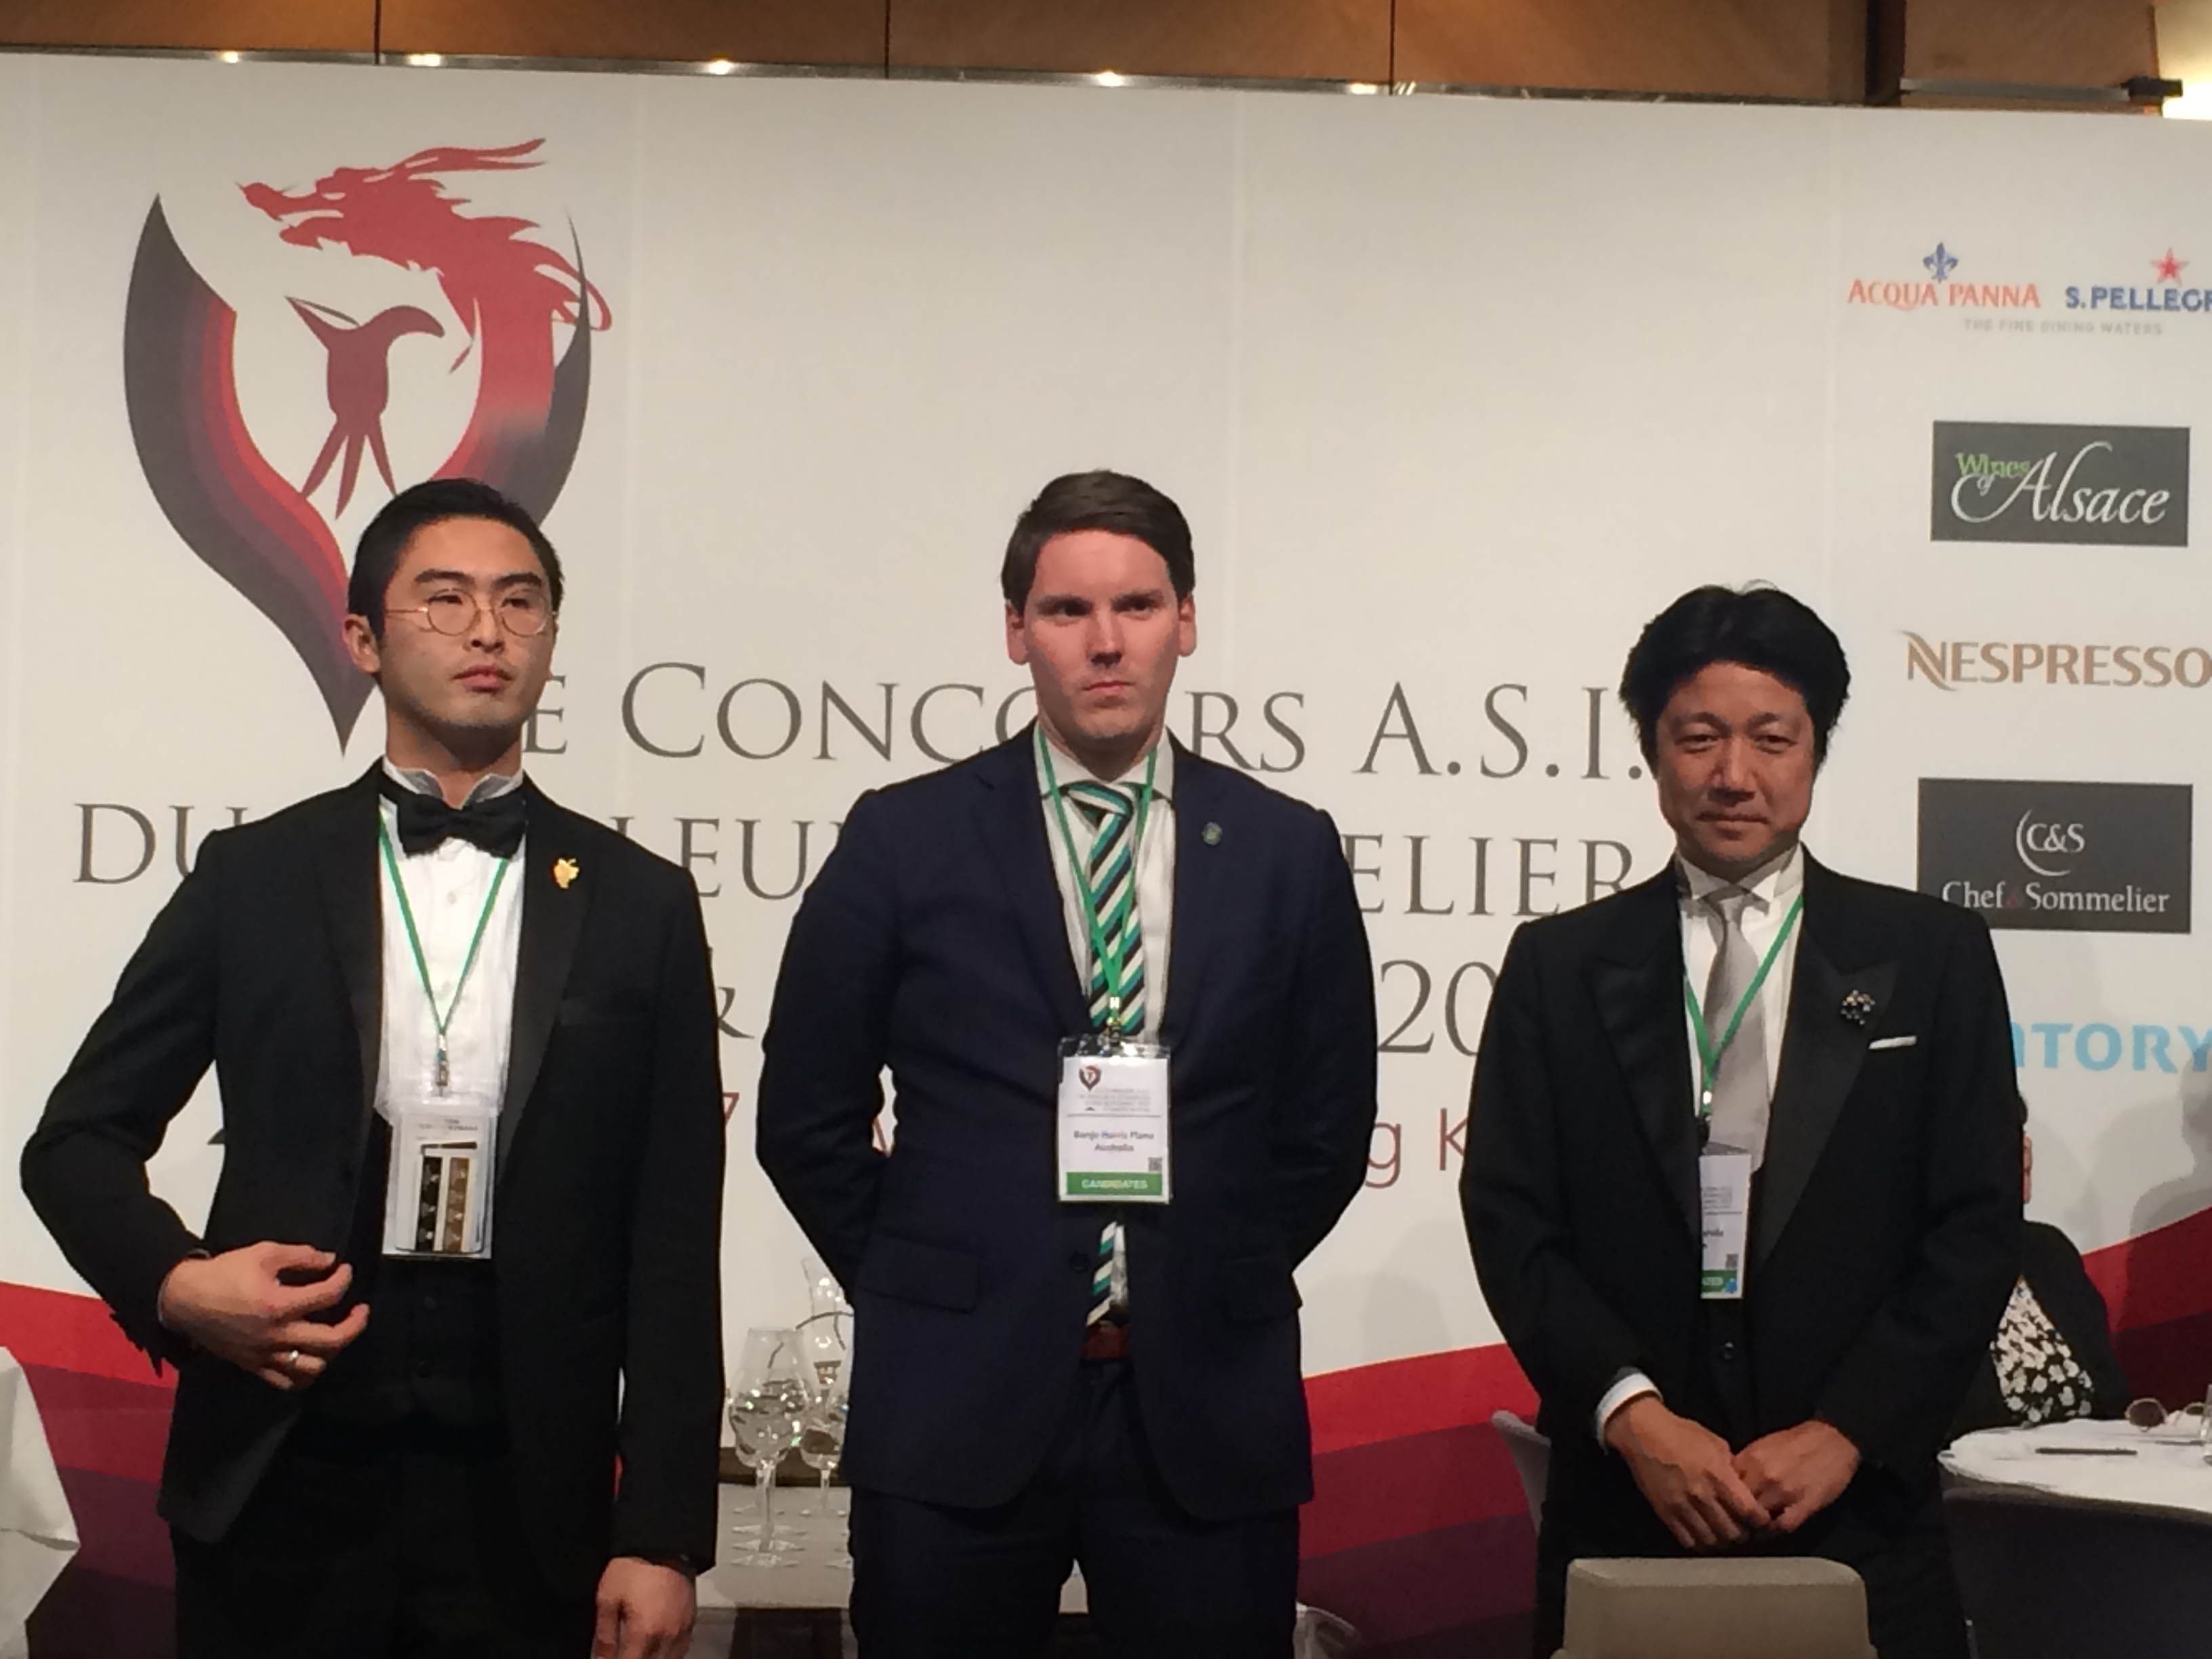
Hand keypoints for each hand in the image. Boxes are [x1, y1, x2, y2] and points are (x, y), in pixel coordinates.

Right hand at [156, 1243, 368, 1390]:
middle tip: (361, 1309)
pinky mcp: (253, 1366)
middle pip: (332, 1340)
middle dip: (355, 1324)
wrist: (184, 1299)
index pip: (328, 1296)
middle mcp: (276, 1335)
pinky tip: (311, 1357)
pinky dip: (305, 1373)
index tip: (344, 1270)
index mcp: (279, 1305)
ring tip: (335, 1333)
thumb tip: (330, 1260)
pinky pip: (286, 1381)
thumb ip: (301, 1256)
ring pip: (313, 1368)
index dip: (344, 1279)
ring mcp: (265, 1355)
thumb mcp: (263, 1253)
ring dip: (332, 1351)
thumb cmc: (224, 1274)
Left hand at [593, 1557, 694, 1658]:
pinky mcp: (691, 1618)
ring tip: (641, 1652)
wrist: (662, 1542)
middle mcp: (666, 1635)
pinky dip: (670, 1654)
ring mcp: (681, 1628)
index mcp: (644, 1633)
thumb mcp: (608, 1599)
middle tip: (626, 1653)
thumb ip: (604, 1635)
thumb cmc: (635, 1566)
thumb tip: (601, 1658)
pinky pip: (682, 1648)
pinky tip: (661, 1650)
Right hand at [1603, 1394, 1769, 1548]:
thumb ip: (1732, 1469)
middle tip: (1743, 1528)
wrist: (1644, 1434)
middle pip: (1733, 1532)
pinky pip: (1688, 1540)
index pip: (1750, 1511)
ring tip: (1723, 1534)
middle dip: (1743, 1534)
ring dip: (1721, 1541)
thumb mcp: (1716, 1444)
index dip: (1760, 1520)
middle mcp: (1702, 1495)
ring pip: (1712, 1541)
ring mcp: (1682, 1506)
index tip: (1760, 1519)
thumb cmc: (1682, 1433)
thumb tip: (1744, 1488)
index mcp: (1719, 1475)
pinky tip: (1703, 1534)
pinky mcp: (1665, 1513)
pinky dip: (1699, 1542)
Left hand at [1733, 1420, 1858, 1533]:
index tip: (1722, 1507)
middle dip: (1735, 1515)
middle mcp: (1763, 1475)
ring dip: (1753, 1527)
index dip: (1722, 1499)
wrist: (1833, 1438)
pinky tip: (1771, 1531)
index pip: (1724, 1485)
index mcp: (1750, 1458)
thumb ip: (1746, 1465)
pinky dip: (1773, 1533)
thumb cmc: (1797, 1441)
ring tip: (1751, 1530)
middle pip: (1738, 1504)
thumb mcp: (1763, 1446)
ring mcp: (1784, 1491)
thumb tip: (1729, 1483)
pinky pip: (1782, 1526)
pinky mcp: (1805, 1505)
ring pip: (1757, 1519)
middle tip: (1735, 1523)